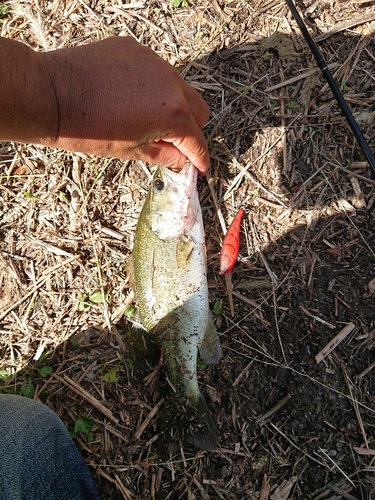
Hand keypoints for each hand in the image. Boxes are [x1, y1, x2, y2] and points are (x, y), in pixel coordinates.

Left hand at [43, 37, 209, 172]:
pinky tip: (130, 97)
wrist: (51, 94)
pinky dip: (152, 87)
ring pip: (179, 88)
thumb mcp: (130, 151)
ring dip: (173, 107)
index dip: (200, 158)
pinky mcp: (135, 49)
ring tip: (148, 120)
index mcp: (172, 113)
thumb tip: (180, 160)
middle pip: (198, 110)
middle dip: (191, 130)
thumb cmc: (86, 127)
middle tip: (175, 144)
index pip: (197, 140)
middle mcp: (170, 82)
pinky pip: (155, 71)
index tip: (199, 166)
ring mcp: (153, 62)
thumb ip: (164, 155)